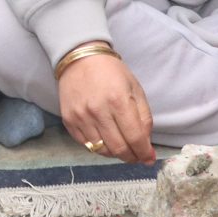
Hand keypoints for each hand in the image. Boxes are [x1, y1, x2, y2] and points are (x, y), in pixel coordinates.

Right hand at [57, 50, 155, 164]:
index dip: (144, 153)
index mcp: (118, 101)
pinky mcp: (69, 120)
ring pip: (102, 150)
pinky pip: (86, 145)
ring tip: (121, 147)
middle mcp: (98, 111)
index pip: (135, 138)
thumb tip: (147, 149)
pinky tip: (105, 139)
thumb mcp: (135, 89)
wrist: (80, 58)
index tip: (148, 158)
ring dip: (115, 153)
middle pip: (119, 148)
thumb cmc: (112, 73)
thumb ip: (144, 119)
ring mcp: (81, 117)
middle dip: (131, 157)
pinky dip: (98, 147)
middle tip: (136, 156)